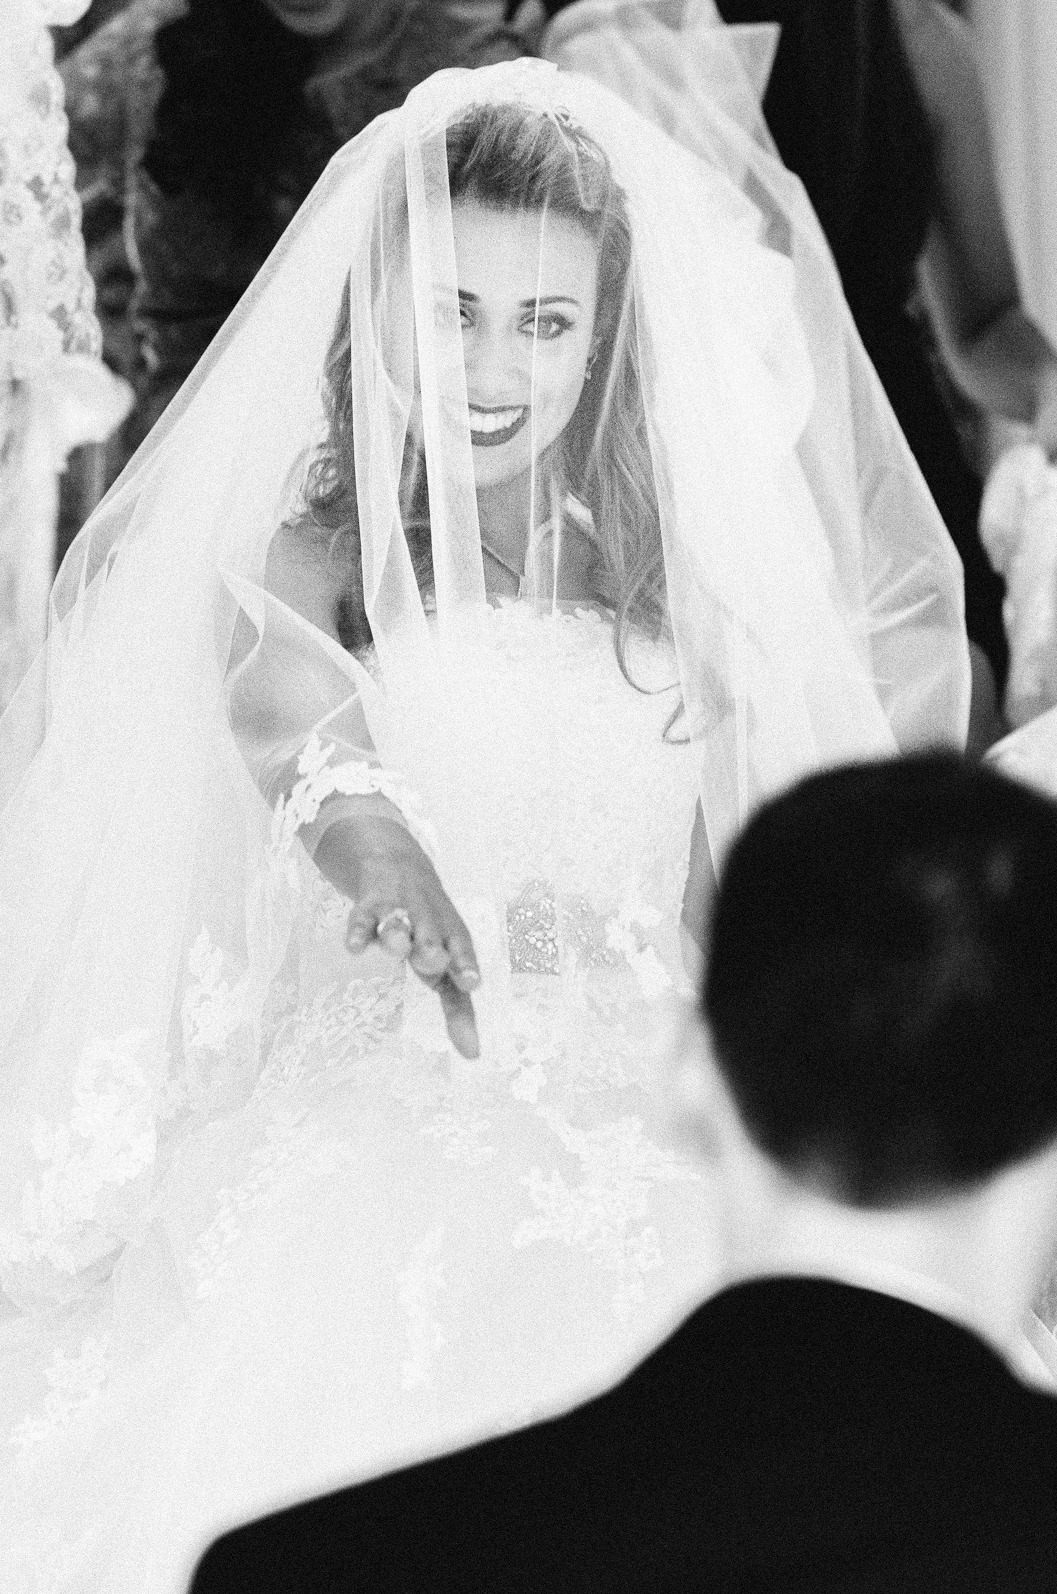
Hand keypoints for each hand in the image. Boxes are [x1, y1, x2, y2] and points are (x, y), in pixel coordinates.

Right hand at [313, 813, 480, 1058]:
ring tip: (396, 947)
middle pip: (431, 937)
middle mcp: (428, 922)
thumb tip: (473, 1056)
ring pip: (398, 923)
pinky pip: (362, 917)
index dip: (466, 966)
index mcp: (451, 935)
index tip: (473, 982)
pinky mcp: (369, 904)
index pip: (462, 953)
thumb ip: (457, 1006)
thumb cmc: (429, 924)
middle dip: (432, 950)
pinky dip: (359, 931)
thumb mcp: (446, 956)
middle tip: (435, 962)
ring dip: (398, 934)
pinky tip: (354, 947)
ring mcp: (399, 911)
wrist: (394, 859)